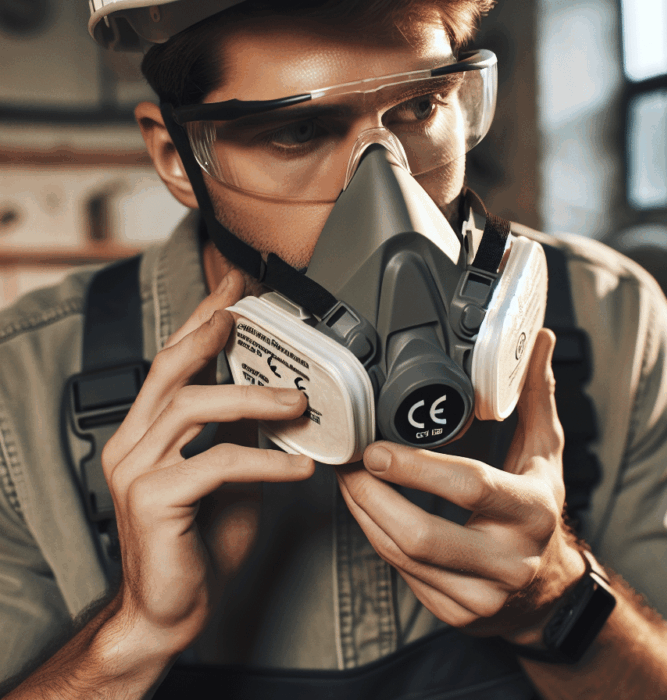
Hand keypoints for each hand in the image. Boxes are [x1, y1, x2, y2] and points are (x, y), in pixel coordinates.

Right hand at [100, 270, 314, 655]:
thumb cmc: (199, 542)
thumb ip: (241, 436)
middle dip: (214, 331)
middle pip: (172, 368)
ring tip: (298, 401)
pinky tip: (299, 469)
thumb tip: (279, 402)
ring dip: (253, 398)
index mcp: (148, 432)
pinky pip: (216, 463)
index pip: (172, 362)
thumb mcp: (227, 476)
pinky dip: (265, 462)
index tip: (231, 289)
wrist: (171, 610)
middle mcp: (133, 442)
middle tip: (252, 312)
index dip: (201, 321)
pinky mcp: (151, 499)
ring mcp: (136, 469)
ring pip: (194, 406)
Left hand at [336, 329, 584, 643]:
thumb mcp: (545, 452)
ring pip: (403, 557)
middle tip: (347, 463)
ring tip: (348, 480)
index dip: (416, 469)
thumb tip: (540, 340)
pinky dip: (376, 539)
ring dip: (364, 515)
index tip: (376, 449)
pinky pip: (402, 575)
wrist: (548, 591)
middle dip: (371, 497)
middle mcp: (509, 560)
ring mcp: (482, 595)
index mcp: (531, 510)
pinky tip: (367, 511)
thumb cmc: (540, 509)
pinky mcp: (456, 614)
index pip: (469, 487)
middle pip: (422, 535)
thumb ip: (536, 395)